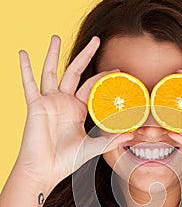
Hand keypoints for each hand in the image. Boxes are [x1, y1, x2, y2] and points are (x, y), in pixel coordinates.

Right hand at [16, 35, 132, 193]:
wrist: (45, 170)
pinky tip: (23, 53)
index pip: (92, 87)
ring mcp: (49, 102)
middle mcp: (63, 102)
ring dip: (52, 54)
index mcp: (77, 109)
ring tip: (55, 36)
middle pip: (75, 72)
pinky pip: (28, 84)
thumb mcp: (92, 148)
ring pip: (51, 72)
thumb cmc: (66, 161)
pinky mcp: (35, 105)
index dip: (103, 77)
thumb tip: (133, 135)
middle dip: (85, 55)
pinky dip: (25, 69)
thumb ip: (110, 140)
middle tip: (97, 39)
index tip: (117, 70)